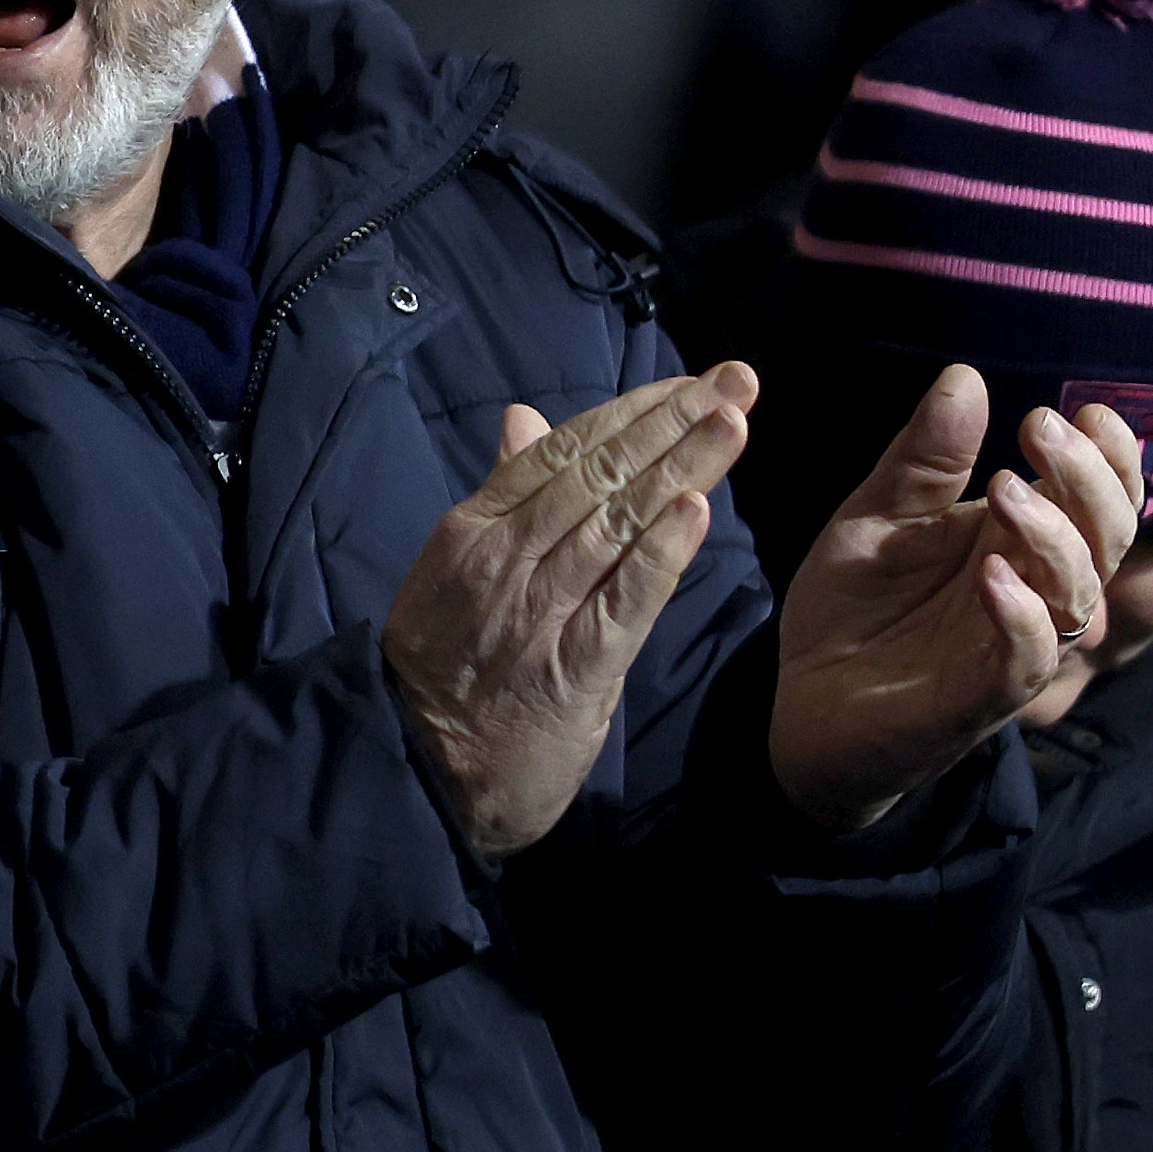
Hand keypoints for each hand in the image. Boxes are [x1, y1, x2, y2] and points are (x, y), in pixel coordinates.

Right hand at [381, 369, 756, 860]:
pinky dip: (661, 552)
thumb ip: (503, 494)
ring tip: (731, 423)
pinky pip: (624, 600)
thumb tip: (525, 417)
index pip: (565, 450)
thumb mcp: (458, 566)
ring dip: (681, 468)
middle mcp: (508, 559)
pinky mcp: (574, 668)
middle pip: (600, 475)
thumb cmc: (445, 667)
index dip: (633, 412)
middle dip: (672, 422)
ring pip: (617, 523)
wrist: (419, 770)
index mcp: (478, 528)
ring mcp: (539, 611)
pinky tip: (696, 510)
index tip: (689, 383)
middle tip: (733, 382)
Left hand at [766, 369, 1141, 836]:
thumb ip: (923, 458)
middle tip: (1039, 429)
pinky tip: (994, 576)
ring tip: (1004, 491)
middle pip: (1107, 536)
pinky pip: (1027, 660)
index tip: (1082, 410)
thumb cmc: (854, 606)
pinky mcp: (980, 698)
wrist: (799, 698)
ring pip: (1078, 596)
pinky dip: (1022, 616)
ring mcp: (1009, 645)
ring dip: (1055, 538)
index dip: (1111, 455)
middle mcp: (1030, 589)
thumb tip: (965, 376)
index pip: (1100, 495)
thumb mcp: (877, 515)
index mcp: (1016, 538)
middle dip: (1089, 479)